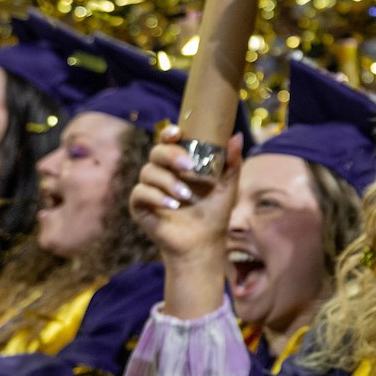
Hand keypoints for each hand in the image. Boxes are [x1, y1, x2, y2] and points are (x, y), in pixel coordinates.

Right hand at [130, 134, 240, 257]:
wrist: (204, 242)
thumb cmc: (214, 213)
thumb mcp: (227, 186)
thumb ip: (232, 162)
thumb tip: (236, 136)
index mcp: (179, 163)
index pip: (169, 141)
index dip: (169, 134)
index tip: (178, 133)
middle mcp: (162, 172)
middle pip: (156, 152)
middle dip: (171, 155)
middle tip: (189, 166)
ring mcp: (149, 188)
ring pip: (148, 172)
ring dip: (168, 181)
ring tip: (185, 195)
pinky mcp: (140, 205)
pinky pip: (140, 192)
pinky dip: (155, 196)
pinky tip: (171, 205)